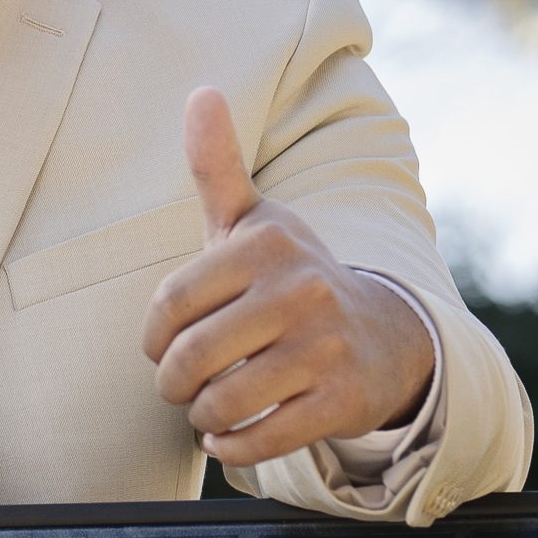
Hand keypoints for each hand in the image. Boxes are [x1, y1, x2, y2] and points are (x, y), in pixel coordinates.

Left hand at [147, 87, 434, 469]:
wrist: (384, 334)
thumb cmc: (291, 277)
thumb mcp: (254, 220)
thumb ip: (216, 165)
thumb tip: (201, 91)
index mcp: (268, 243)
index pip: (171, 303)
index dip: (153, 334)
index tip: (162, 342)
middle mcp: (301, 289)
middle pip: (191, 358)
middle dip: (172, 381)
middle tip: (179, 383)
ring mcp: (325, 347)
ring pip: (221, 401)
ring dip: (201, 415)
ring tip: (207, 406)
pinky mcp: (342, 400)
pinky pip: (262, 439)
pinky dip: (232, 446)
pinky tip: (229, 436)